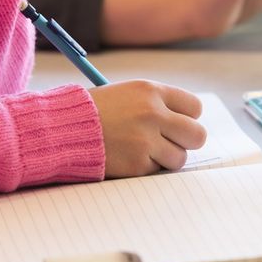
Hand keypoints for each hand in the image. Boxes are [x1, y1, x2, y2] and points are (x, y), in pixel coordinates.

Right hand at [89, 81, 205, 177]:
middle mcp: (153, 113)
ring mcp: (146, 140)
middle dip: (187, 142)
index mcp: (151, 91)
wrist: (63, 128)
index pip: (195, 107)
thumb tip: (188, 124)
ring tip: (143, 150)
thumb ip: (158, 105)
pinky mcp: (137, 163)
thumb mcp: (128, 94)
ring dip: (165, 158)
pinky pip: (157, 170)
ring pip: (179, 158)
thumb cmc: (96, 111)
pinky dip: (145, 168)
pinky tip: (127, 157)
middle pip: (197, 135)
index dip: (187, 118)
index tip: (176, 124)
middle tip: (171, 143)